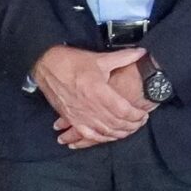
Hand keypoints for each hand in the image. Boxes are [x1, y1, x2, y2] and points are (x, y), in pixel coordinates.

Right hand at [33, 44, 151, 147]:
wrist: (46, 65)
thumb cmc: (72, 61)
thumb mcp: (99, 59)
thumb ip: (123, 57)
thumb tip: (142, 52)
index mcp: (98, 91)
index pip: (123, 110)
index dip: (136, 115)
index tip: (143, 114)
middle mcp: (90, 106)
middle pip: (116, 123)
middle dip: (131, 126)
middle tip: (140, 123)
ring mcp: (79, 114)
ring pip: (104, 131)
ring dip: (118, 134)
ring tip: (128, 130)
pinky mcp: (71, 118)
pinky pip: (88, 134)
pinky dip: (100, 138)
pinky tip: (108, 137)